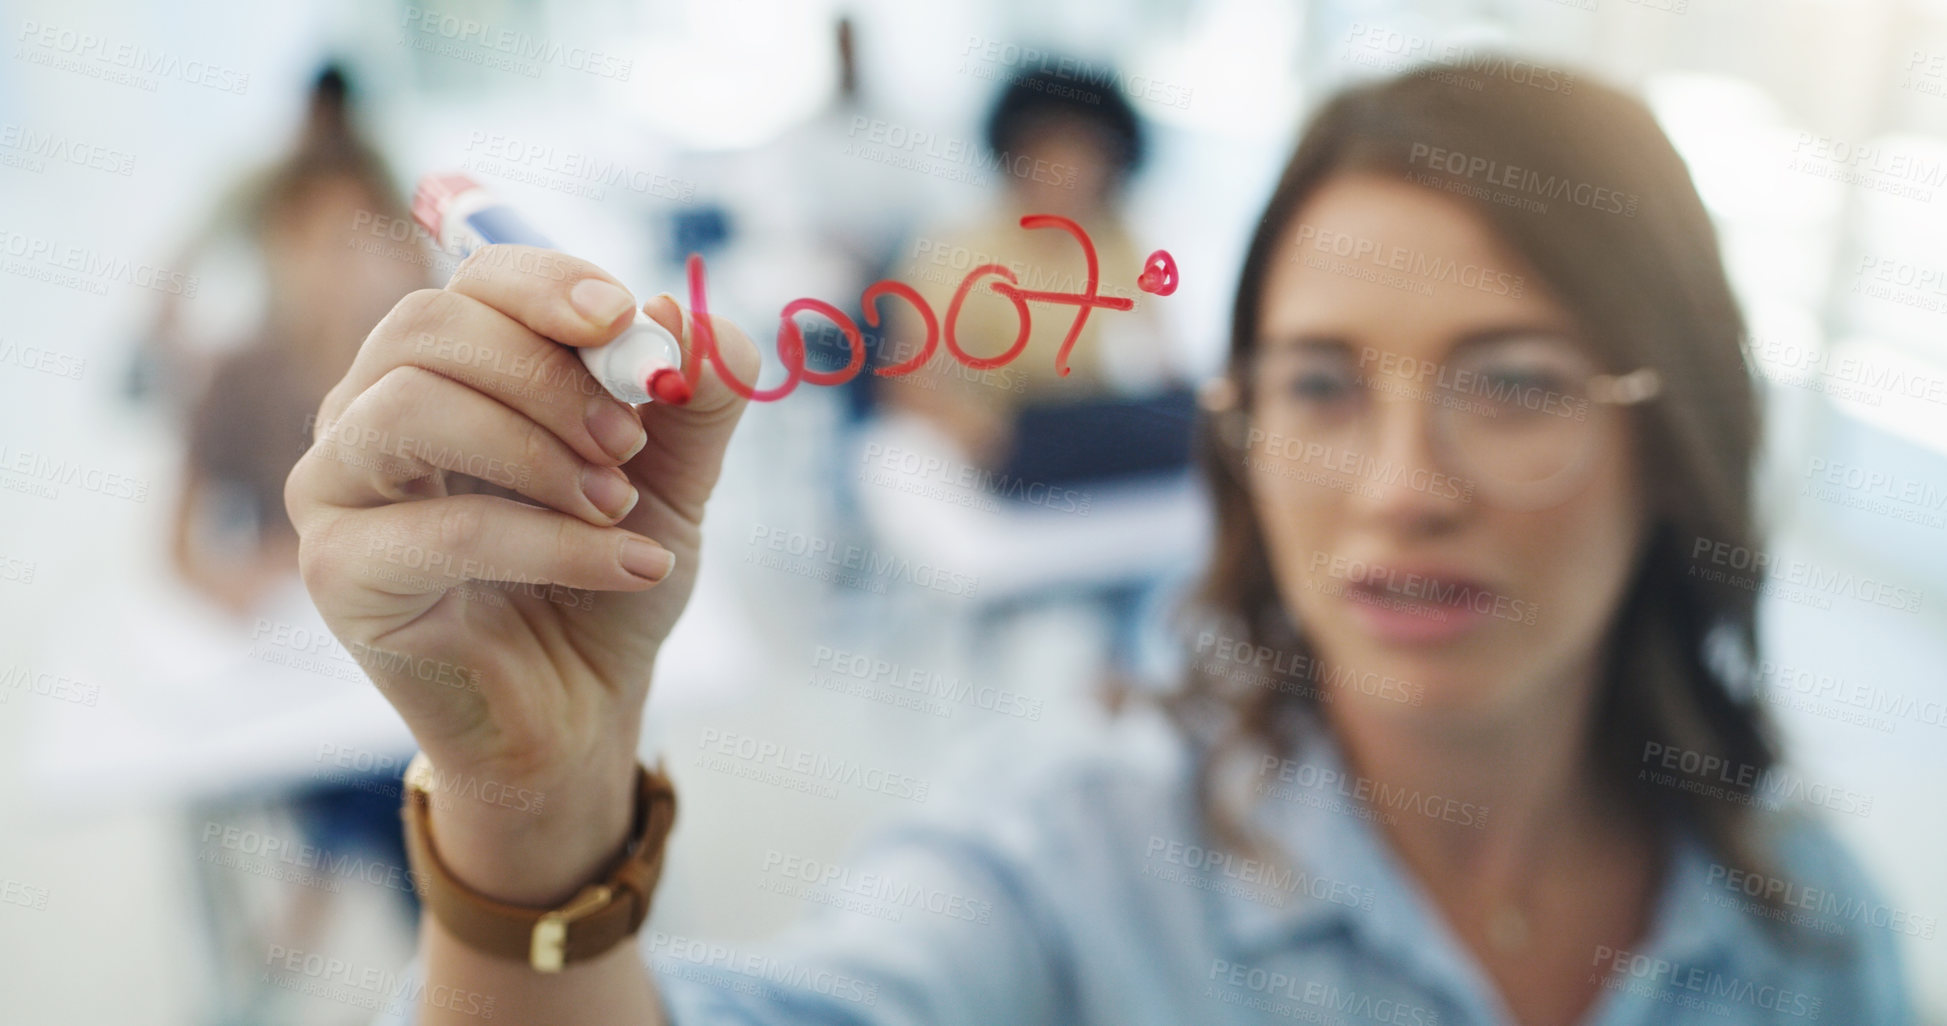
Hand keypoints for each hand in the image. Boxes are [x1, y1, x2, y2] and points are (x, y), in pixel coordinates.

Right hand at [284, 245, 757, 902]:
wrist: (582, 709)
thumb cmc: (608, 574)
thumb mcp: (677, 474)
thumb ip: (696, 393)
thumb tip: (682, 309)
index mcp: (445, 369)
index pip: (474, 282)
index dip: (550, 286)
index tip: (627, 323)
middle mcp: (368, 412)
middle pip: (427, 328)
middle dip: (546, 373)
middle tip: (630, 440)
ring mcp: (335, 489)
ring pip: (410, 408)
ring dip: (537, 451)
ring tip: (618, 508)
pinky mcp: (337, 574)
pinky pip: (440, 530)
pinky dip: (550, 544)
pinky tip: (633, 567)